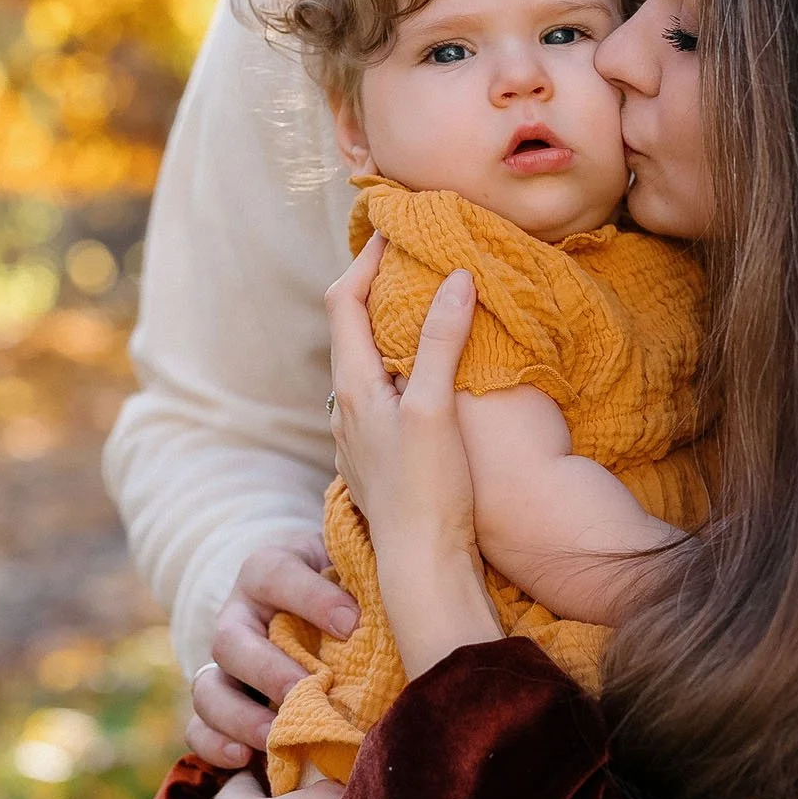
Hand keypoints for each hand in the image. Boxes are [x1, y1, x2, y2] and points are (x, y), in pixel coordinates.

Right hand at [187, 533, 359, 767]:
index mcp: (267, 573)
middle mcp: (238, 618)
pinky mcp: (220, 706)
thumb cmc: (345, 589)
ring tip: (275, 736)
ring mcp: (224, 667)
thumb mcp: (351, 569)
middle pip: (230, 640)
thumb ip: (366, 577)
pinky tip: (246, 760)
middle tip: (307, 691)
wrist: (314, 612)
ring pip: (207, 689)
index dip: (310, 598)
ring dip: (239, 716)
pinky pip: (198, 728)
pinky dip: (215, 745)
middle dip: (268, 670)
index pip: (274, 574)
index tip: (353, 624)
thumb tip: (408, 595)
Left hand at [325, 240, 478, 563]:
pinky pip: (379, 392)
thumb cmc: (426, 490)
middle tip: (411, 259)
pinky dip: (398, 364)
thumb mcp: (436, 407)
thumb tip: (455, 277)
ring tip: (424, 306)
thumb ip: (442, 342)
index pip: (342, 300)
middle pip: (348, 327)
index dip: (365, 259)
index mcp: (352, 386)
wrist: (422, 566)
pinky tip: (428, 374)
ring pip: (364, 362)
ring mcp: (357, 435)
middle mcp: (343, 407)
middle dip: (375, 287)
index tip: (395, 232)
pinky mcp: (376, 457)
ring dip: (387, 328)